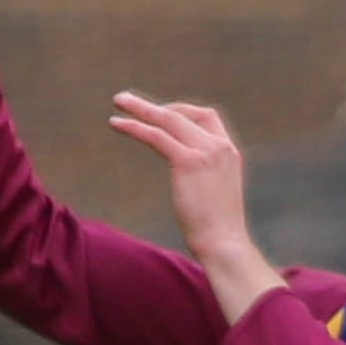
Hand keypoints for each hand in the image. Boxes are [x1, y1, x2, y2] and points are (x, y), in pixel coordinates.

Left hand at [108, 94, 280, 321]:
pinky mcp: (188, 161)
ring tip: (118, 101)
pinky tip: (116, 124)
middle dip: (154, 107)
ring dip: (140, 108)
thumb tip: (189, 187)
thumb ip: (204, 180)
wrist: (224, 243)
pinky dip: (135, 127)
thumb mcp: (215, 197)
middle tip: (127, 101)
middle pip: (183, 113)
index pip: (206, 117)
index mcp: (229, 152)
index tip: (161, 116)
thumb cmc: (218, 232)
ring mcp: (205, 151)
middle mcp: (219, 146)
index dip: (181, 112)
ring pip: (167, 119)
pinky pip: (156, 136)